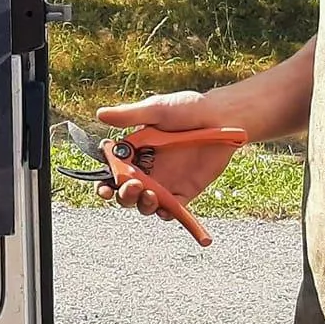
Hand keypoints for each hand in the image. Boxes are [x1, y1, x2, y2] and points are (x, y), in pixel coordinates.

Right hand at [92, 93, 244, 213]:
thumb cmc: (190, 108)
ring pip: (145, 203)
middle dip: (124, 195)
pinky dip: (167, 214)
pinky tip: (166, 210)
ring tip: (151, 195)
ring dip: (142, 205)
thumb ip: (130, 115)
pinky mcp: (185, 191)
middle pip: (126, 192)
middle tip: (134, 185)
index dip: (105, 183)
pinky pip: (172, 210)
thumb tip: (101, 114)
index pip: (112, 172)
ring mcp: (166, 182)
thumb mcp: (157, 109)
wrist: (223, 118)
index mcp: (136, 151)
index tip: (104, 187)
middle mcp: (148, 169)